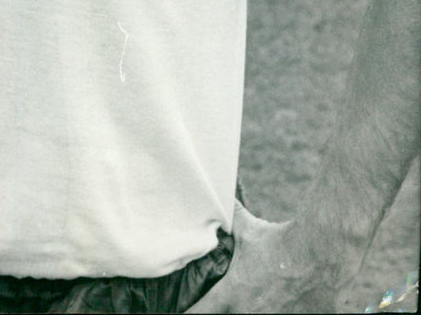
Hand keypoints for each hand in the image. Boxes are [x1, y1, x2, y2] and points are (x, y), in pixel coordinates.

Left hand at [185, 201, 338, 313]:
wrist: (320, 255)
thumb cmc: (281, 242)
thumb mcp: (250, 230)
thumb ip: (233, 217)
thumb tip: (218, 196)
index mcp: (233, 294)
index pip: (200, 313)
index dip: (188, 312)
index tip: (180, 311)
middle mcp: (249, 313)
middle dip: (223, 310)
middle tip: (225, 300)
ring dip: (251, 309)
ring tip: (256, 298)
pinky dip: (277, 310)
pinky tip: (282, 301)